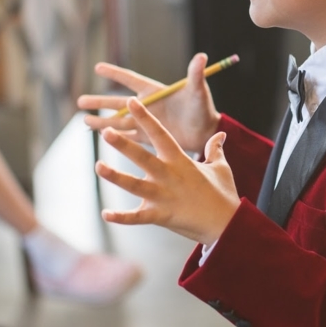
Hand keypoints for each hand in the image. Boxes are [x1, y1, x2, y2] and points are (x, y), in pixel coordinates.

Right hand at [78, 53, 220, 154]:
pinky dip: (116, 137)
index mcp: (154, 91)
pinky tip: (102, 137)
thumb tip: (202, 56)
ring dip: (102, 121)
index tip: (97, 67)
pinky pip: (128, 137)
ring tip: (84, 121)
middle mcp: (146, 106)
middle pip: (118, 103)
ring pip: (119, 122)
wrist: (205, 132)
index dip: (115, 73)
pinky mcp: (148, 137)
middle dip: (99, 102)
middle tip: (80, 101)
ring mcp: (145, 122)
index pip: (130, 80)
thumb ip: (196, 75)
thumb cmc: (202, 107)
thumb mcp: (198, 91)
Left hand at [96, 98, 239, 243]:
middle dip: (124, 145)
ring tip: (98, 166)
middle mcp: (169, 176)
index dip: (145, 117)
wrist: (227, 224)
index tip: (131, 102)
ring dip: (115, 176)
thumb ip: (215, 149)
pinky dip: (121, 217)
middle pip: (143, 157)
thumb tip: (220, 134)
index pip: (161, 134)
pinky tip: (105, 214)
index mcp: (181, 161)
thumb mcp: (221, 167)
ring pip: (134, 185)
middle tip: (106, 132)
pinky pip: (138, 217)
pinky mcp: (161, 216)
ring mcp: (163, 196)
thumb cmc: (223, 194)